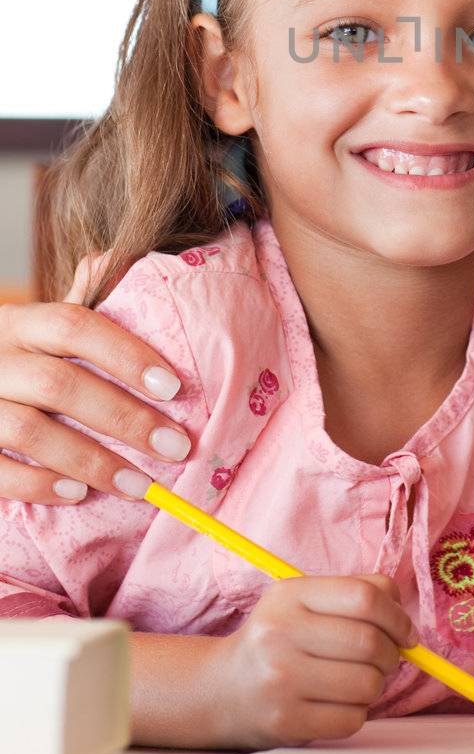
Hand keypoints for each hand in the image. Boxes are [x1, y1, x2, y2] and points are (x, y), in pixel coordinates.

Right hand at [0, 293, 189, 502]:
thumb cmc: (17, 359)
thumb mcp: (40, 326)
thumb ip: (81, 302)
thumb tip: (123, 259)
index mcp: (21, 323)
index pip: (75, 326)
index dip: (126, 354)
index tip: (174, 387)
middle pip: (60, 385)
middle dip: (125, 418)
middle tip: (175, 447)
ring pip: (30, 431)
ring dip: (92, 461)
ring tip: (139, 483)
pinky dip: (39, 485)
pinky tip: (78, 494)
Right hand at [212, 574, 416, 747]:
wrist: (223, 689)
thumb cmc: (280, 639)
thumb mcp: (305, 600)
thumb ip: (355, 591)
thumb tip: (403, 613)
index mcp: (290, 595)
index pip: (364, 598)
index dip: (397, 617)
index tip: (406, 634)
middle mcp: (280, 634)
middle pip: (369, 642)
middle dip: (391, 655)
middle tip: (386, 660)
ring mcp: (280, 680)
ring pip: (366, 684)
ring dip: (375, 685)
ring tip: (359, 681)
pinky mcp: (285, 721)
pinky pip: (351, 719)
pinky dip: (357, 713)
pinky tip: (339, 703)